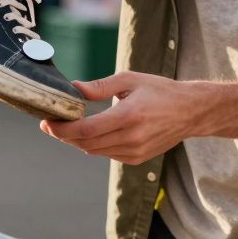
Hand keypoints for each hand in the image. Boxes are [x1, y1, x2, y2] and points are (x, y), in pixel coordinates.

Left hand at [40, 72, 198, 164]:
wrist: (191, 112)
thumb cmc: (160, 90)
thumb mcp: (130, 80)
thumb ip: (100, 87)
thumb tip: (73, 89)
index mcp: (129, 115)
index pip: (86, 129)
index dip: (62, 129)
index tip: (46, 122)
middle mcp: (132, 138)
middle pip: (85, 143)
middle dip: (64, 135)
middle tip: (50, 123)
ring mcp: (135, 152)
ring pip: (94, 151)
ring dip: (77, 141)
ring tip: (67, 126)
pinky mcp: (137, 159)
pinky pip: (107, 154)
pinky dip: (94, 145)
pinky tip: (91, 133)